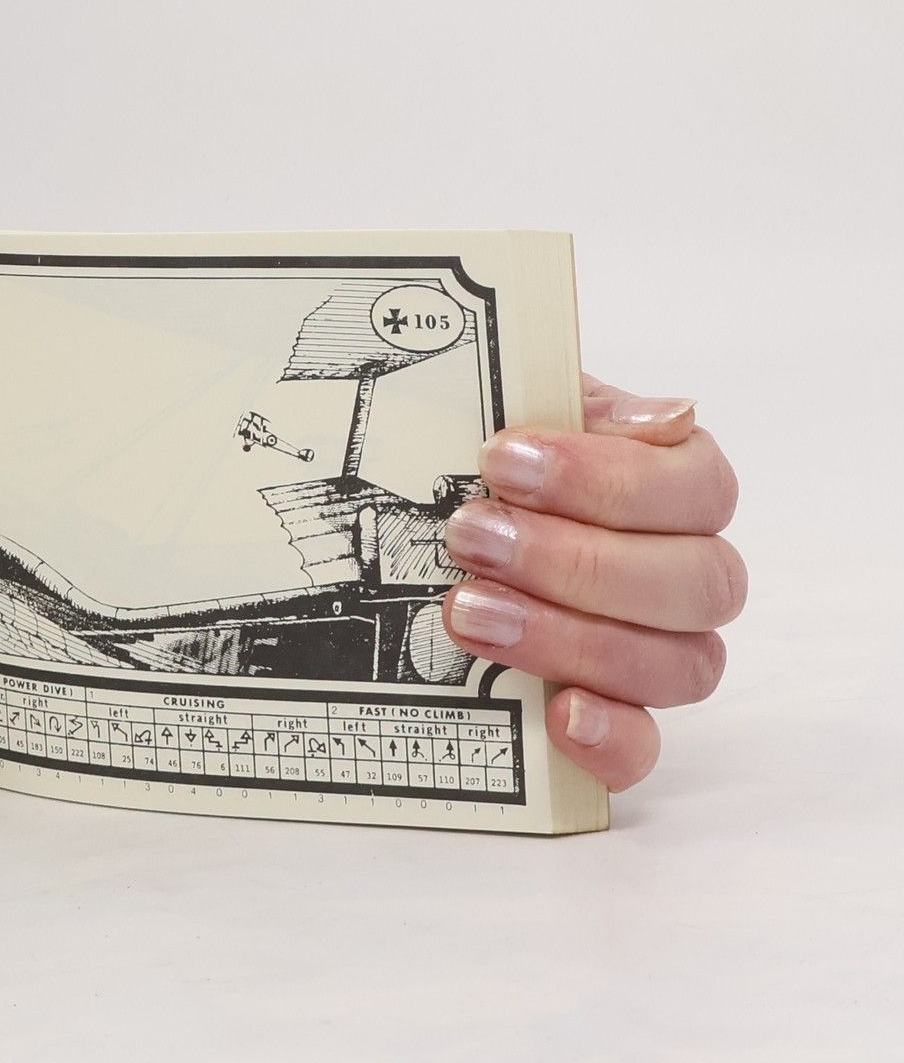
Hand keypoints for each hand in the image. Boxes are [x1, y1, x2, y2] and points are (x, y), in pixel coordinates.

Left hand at [443, 374, 744, 791]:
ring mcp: (661, 650)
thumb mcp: (516, 401)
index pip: (698, 487)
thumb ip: (567, 396)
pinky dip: (612, 738)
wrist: (445, 507)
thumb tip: (660, 419)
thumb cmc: (494, 453)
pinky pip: (645, 747)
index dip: (607, 479)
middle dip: (574, 560)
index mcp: (679, 482)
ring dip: (569, 637)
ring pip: (678, 664)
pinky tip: (560, 712)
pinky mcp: (617, 719)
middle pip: (695, 582)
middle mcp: (688, 570)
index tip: (505, 461)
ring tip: (469, 609)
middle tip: (472, 535)